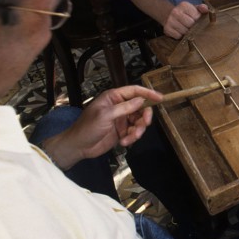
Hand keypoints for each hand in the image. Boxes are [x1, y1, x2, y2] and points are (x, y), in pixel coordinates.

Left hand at [44, 85, 159, 169]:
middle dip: (144, 116)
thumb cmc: (88, 127)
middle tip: (145, 123)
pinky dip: (132, 137)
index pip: (134, 91)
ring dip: (138, 130)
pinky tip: (123, 142)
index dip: (148, 93)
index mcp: (114, 97)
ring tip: (131, 137)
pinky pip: (134, 132)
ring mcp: (121, 119)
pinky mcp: (122, 131)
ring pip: (139, 121)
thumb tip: (142, 100)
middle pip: (140, 107)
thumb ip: (125, 107)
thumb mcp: (106, 115)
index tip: (160, 98)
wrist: (78, 147)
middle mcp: (119, 106)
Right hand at [164, 1, 208, 39]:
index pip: (196, 16)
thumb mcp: (194, 8)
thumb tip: (205, 9)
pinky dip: (180, 36)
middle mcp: (175, 12)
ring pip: (184, 31)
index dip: (197, 19)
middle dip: (193, 26)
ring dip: (187, 32)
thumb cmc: (185, 13)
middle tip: (192, 25)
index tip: (196, 19)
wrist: (168, 14)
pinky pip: (178, 36)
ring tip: (186, 28)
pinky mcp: (166, 29)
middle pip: (190, 24)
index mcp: (184, 5)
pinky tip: (180, 31)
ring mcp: (170, 20)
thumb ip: (202, 8)